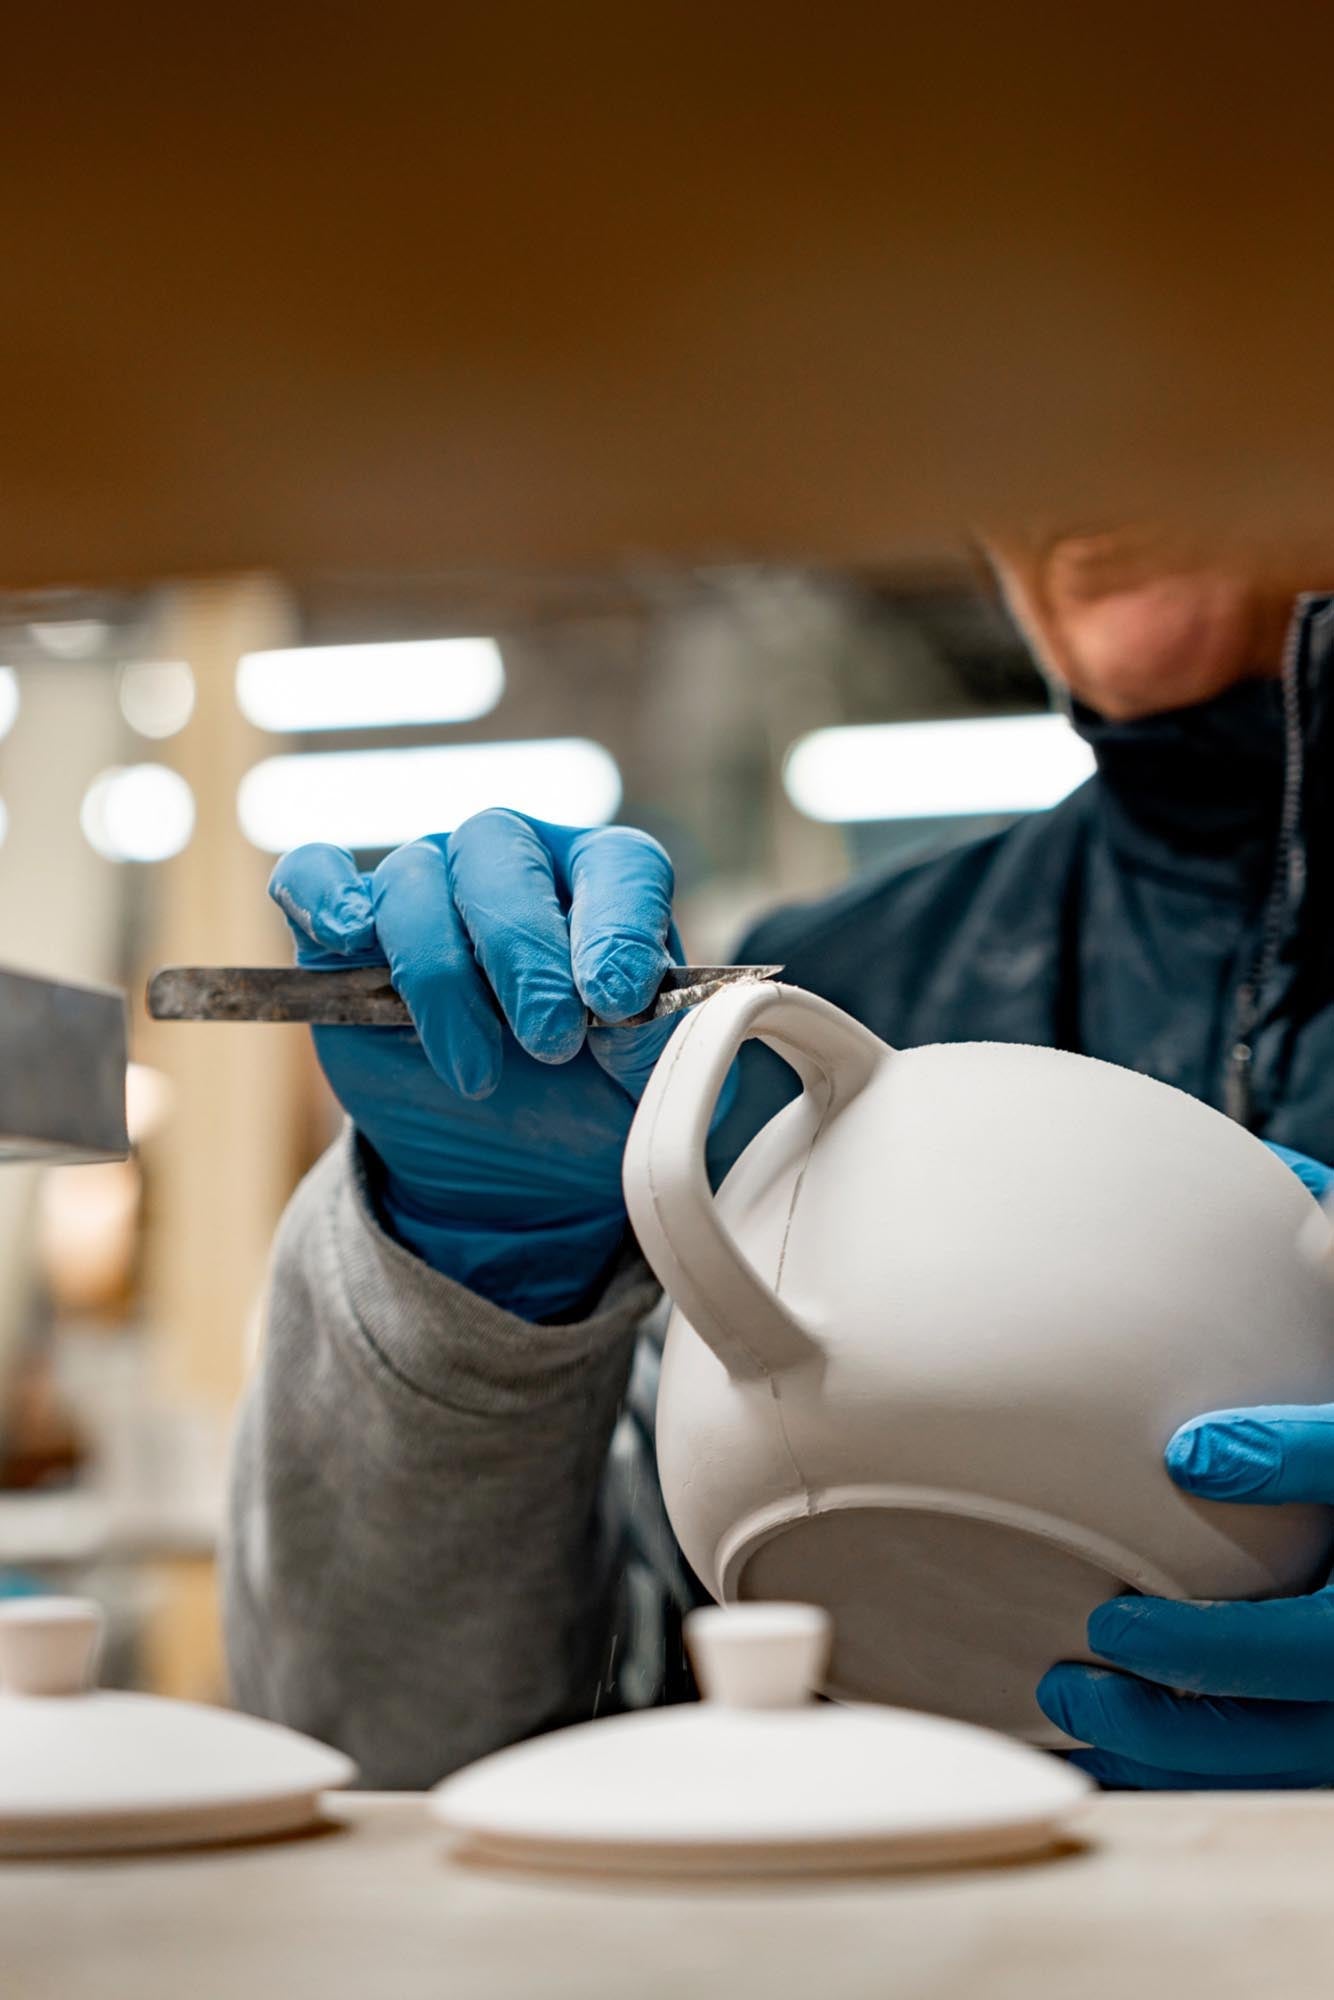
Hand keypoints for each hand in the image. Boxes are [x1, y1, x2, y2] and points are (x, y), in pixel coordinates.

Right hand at [269, 811, 679, 1321]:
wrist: (514, 1169)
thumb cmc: (597, 1105)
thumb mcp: (654, 1094)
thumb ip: (665, 1044)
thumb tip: (632, 1006)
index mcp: (605, 884)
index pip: (619, 865)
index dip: (619, 923)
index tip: (617, 999)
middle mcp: (513, 865)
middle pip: (501, 851)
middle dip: (524, 949)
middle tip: (549, 1042)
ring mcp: (426, 888)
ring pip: (414, 878)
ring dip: (440, 976)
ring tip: (474, 1071)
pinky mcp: (344, 934)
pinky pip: (315, 873)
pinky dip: (323, 895)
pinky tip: (349, 938)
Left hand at [1036, 1144, 1333, 1789]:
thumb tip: (1287, 1197)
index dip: (1293, 1458)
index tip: (1189, 1449)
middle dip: (1220, 1647)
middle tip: (1110, 1623)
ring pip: (1308, 1738)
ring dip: (1185, 1732)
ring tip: (1070, 1691)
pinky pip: (1285, 1769)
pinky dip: (1187, 1764)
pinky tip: (1099, 1740)